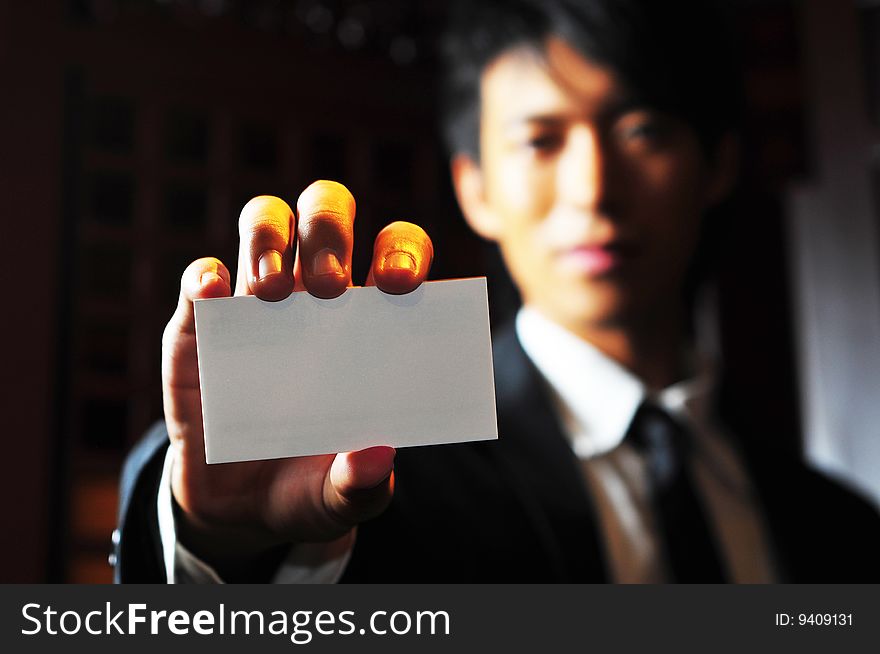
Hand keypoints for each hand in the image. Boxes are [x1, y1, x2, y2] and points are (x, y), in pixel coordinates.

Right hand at [161, 180, 432, 578]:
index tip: (399, 285)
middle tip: (327, 287)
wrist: (240, 511)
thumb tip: (377, 457)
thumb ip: (363, 484)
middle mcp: (313, 299)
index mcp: (368, 323)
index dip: (401, 253)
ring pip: (263, 223)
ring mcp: (254, 306)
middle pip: (326, 216)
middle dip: (327, 232)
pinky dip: (203, 277)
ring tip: (268, 293)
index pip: (396, 254)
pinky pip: (199, 281)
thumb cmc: (309, 488)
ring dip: (266, 238)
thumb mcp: (341, 499)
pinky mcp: (198, 328)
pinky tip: (213, 293)